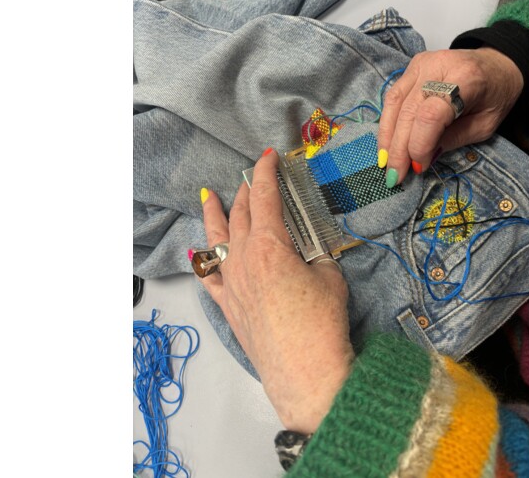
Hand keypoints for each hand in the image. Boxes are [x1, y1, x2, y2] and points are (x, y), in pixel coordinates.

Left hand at [198, 149, 353, 432]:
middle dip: (246, 191)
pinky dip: (204, 258)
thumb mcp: (329, 276)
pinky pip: (208, 275)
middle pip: (240, 215)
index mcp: (269, 245)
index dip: (266, 174)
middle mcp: (243, 260)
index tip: (268, 158)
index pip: (264, 198)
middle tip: (252, 178)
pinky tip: (198, 250)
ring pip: (217, 240)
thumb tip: (310, 252)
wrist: (304, 369)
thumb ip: (317, 255)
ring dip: (216, 215)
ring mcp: (231, 283)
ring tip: (209, 196)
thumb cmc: (320, 323)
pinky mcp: (227, 305)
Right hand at [378, 47, 523, 185]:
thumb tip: (422, 159)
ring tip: (386, 163)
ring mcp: (422, 63)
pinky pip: (393, 97)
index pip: (431, 115)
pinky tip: (387, 144)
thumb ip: (454, 139)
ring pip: (394, 103)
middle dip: (399, 147)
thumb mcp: (485, 125)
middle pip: (408, 110)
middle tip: (396, 175)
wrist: (496, 65)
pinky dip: (388, 123)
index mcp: (465, 79)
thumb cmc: (494, 95)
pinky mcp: (412, 65)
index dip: (419, 144)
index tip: (419, 167)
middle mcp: (439, 66)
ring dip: (387, 136)